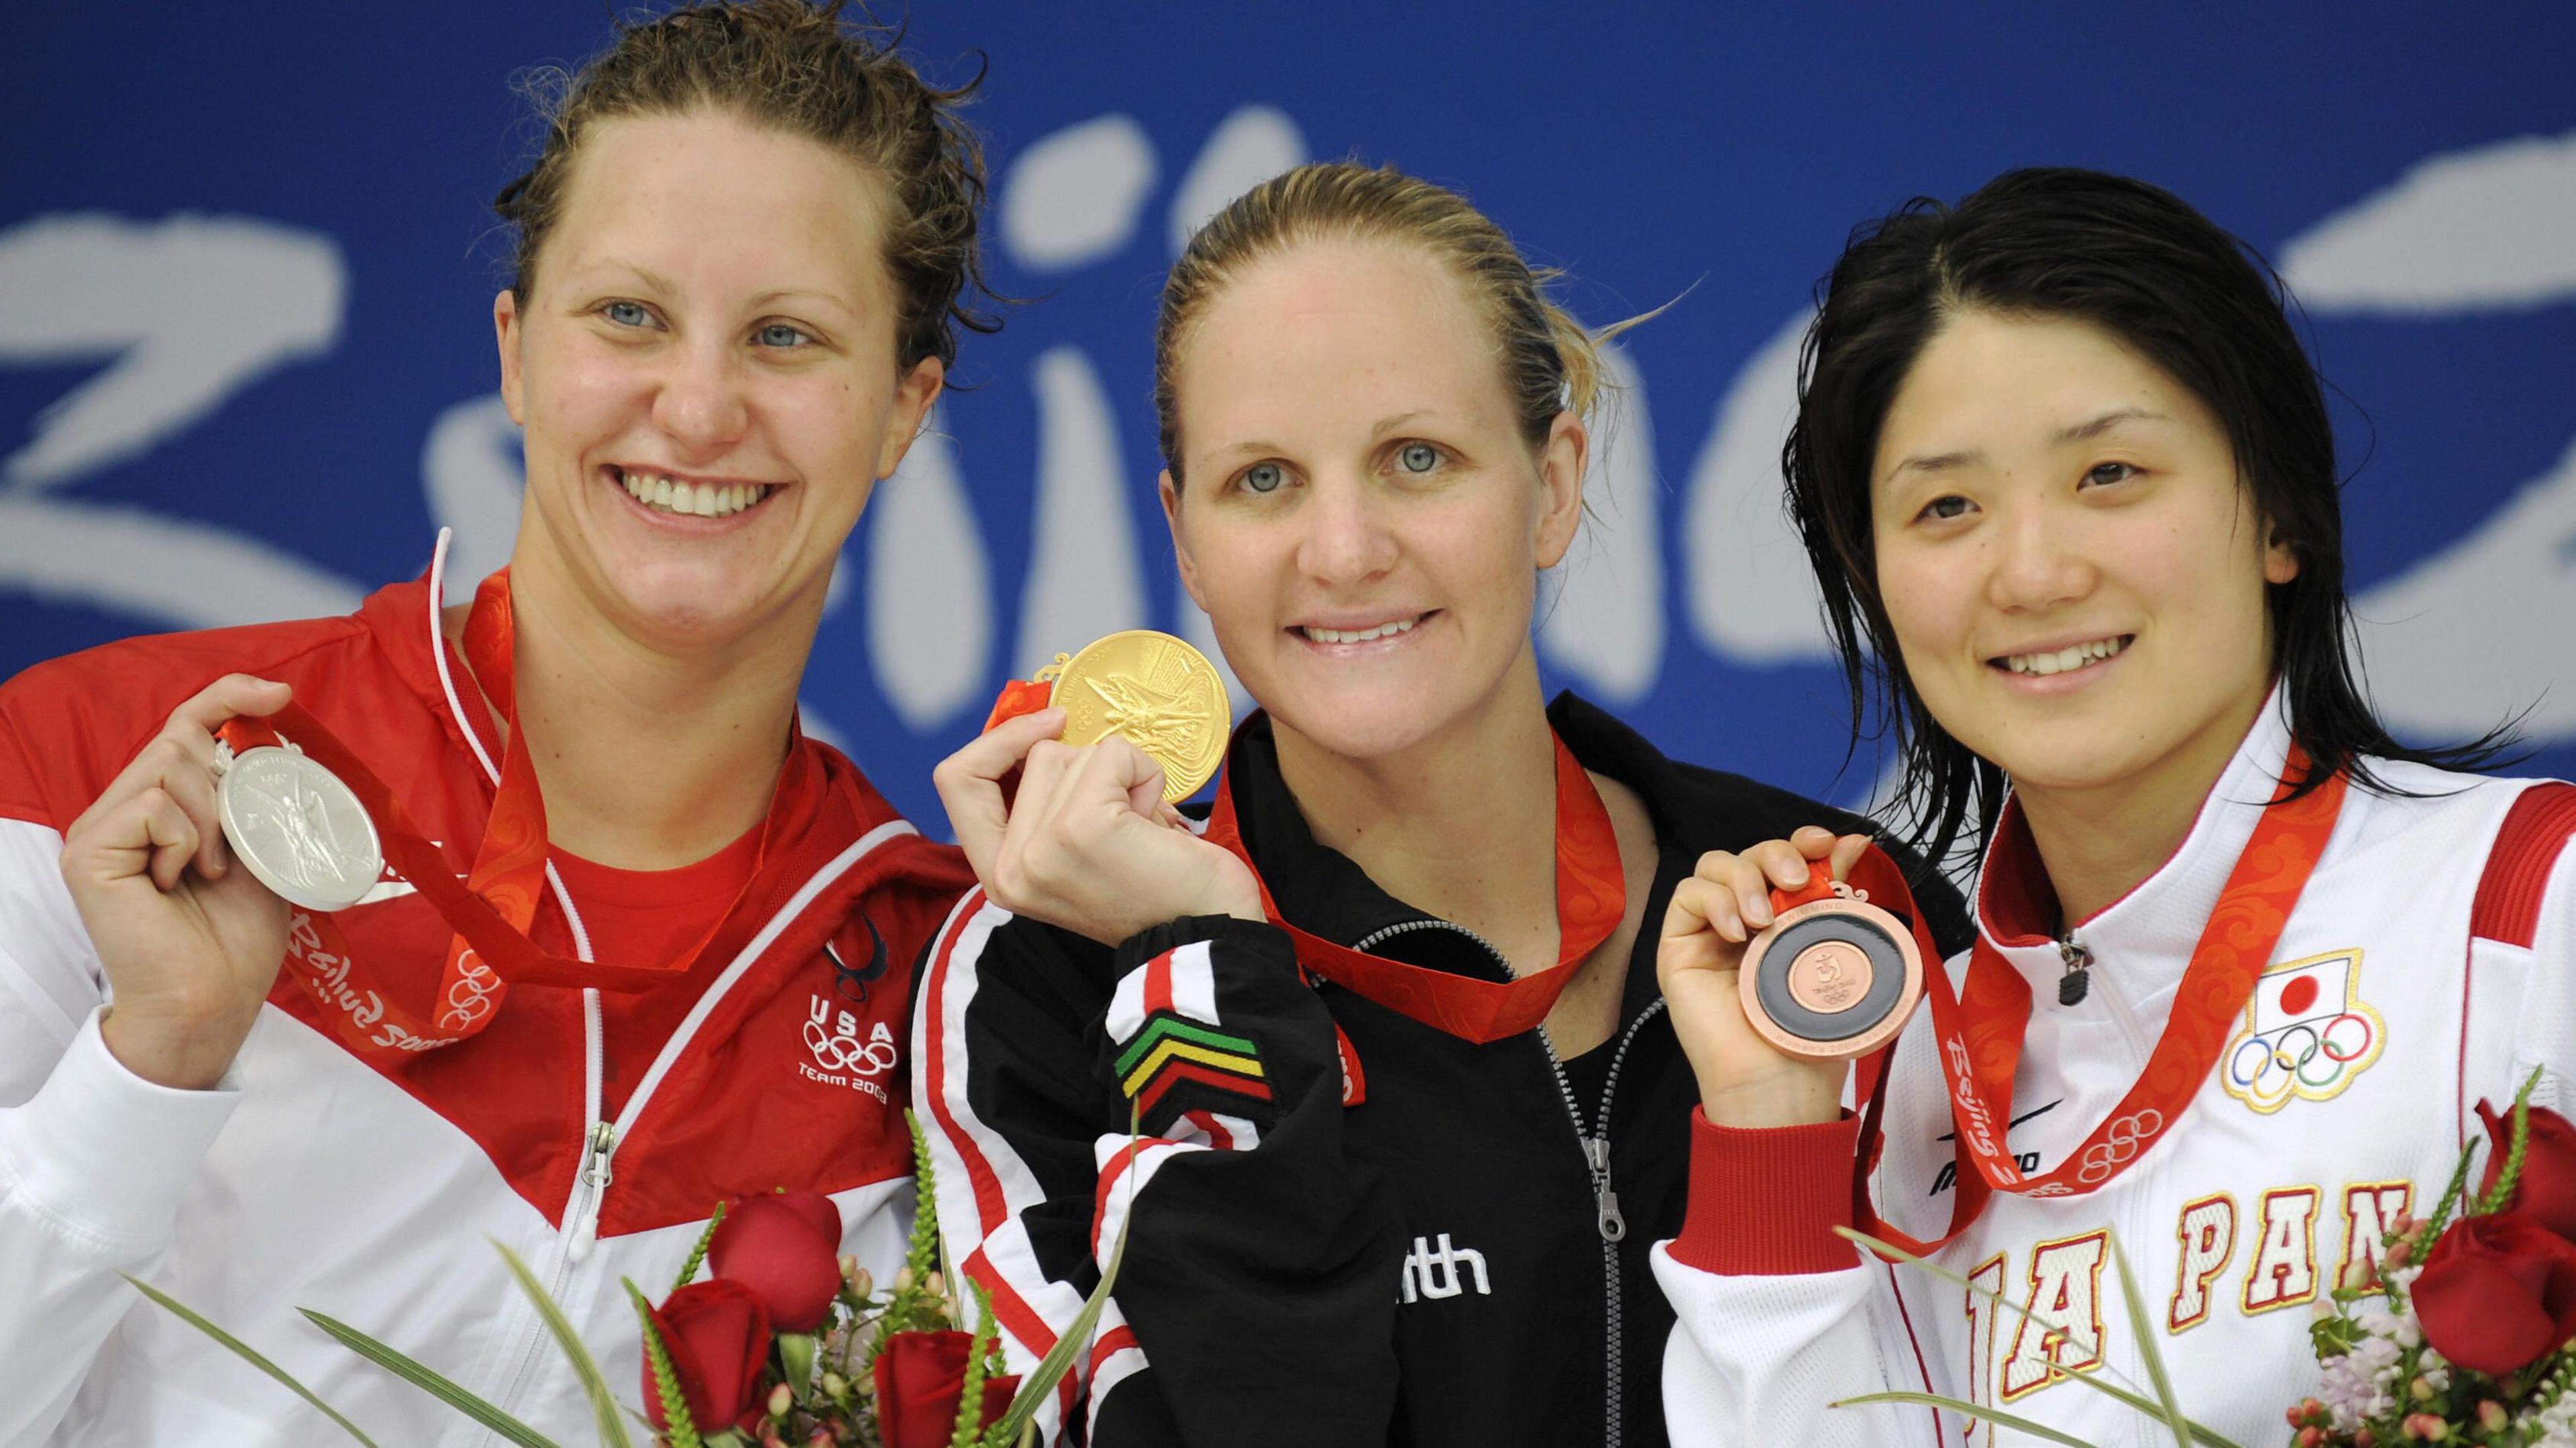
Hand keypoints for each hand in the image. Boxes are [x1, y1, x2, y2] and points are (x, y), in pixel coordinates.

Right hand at [61, 675, 296, 1089]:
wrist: (212, 1000)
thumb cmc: (235, 938)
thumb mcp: (260, 850)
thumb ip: (254, 801)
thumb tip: (275, 741)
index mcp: (160, 806)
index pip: (186, 725)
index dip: (228, 695)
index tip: (279, 692)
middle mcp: (121, 809)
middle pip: (180, 738)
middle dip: (228, 785)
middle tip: (237, 849)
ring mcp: (99, 828)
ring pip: (170, 765)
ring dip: (213, 819)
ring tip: (212, 872)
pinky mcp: (89, 850)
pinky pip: (153, 805)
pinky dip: (185, 840)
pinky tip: (179, 882)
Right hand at [933, 709, 1264, 946]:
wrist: (1207, 934)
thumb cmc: (1154, 889)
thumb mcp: (1076, 847)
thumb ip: (1044, 802)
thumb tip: (1046, 729)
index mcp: (998, 875)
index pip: (958, 779)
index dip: (998, 740)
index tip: (1050, 726)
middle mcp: (1008, 868)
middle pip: (1035, 756)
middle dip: (1090, 770)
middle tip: (1124, 818)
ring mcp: (1039, 849)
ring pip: (1074, 753)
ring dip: (1123, 778)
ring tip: (1141, 830)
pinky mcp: (1080, 828)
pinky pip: (1112, 755)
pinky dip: (1146, 775)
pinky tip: (1156, 824)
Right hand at [1658, 825, 1871, 1127]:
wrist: (1779, 1081)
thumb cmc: (1810, 1031)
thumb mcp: (1833, 953)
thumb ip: (1838, 897)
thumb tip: (1855, 842)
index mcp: (1785, 919)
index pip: (1785, 860)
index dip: (1802, 841)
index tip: (1828, 843)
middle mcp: (1745, 919)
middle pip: (1750, 854)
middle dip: (1776, 854)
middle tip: (1799, 881)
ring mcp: (1710, 931)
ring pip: (1715, 865)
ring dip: (1745, 878)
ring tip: (1764, 921)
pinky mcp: (1678, 946)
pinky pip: (1685, 895)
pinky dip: (1714, 901)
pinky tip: (1737, 931)